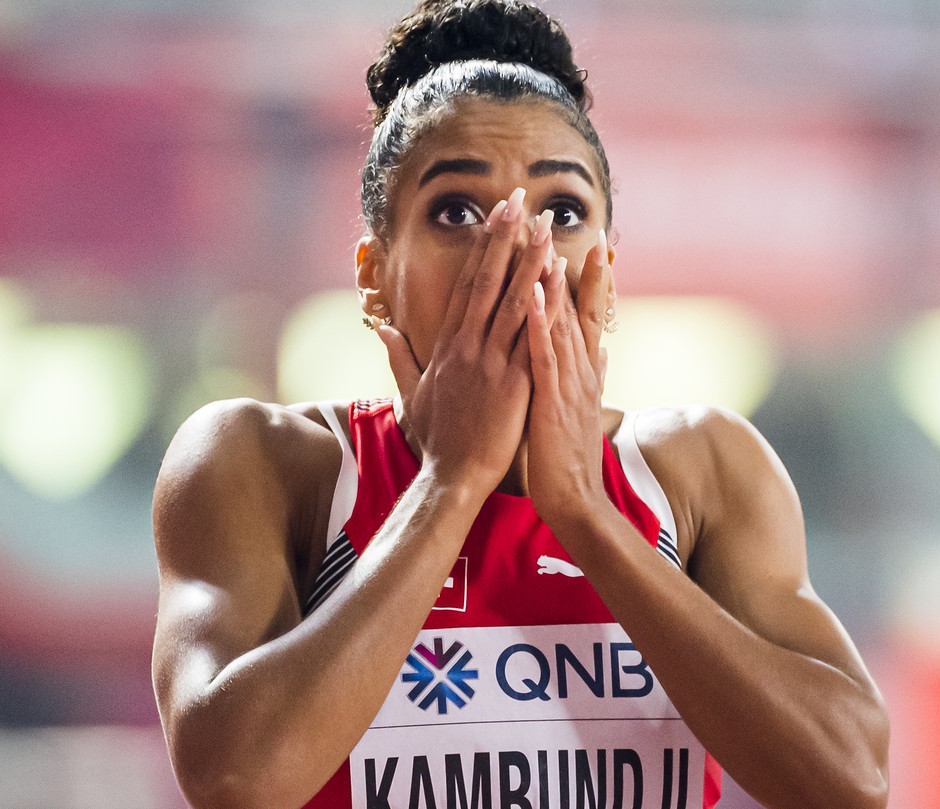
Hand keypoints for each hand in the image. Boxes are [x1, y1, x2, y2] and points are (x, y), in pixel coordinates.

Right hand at [375, 188, 551, 496]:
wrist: (452, 478)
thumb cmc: (436, 441)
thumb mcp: (411, 394)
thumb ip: (399, 357)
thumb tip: (383, 327)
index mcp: (447, 347)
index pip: (466, 286)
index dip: (480, 250)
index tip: (491, 218)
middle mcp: (467, 347)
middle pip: (487, 281)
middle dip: (503, 238)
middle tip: (517, 200)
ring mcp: (490, 362)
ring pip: (513, 301)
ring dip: (528, 259)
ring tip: (543, 225)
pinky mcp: (513, 382)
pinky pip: (530, 335)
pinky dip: (543, 304)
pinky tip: (556, 277)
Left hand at [525, 232, 610, 529]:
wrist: (575, 501)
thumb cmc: (568, 458)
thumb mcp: (581, 409)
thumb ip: (591, 377)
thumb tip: (603, 351)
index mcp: (580, 371)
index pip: (583, 315)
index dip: (587, 278)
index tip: (591, 242)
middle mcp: (578, 370)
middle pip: (574, 308)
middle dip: (570, 264)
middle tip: (564, 220)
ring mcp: (566, 383)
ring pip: (559, 322)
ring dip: (551, 281)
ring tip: (544, 240)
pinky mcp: (551, 400)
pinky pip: (542, 354)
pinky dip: (537, 322)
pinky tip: (530, 293)